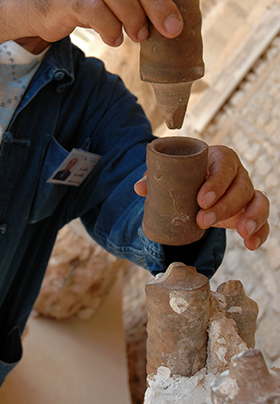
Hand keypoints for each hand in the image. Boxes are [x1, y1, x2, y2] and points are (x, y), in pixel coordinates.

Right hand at [27, 0, 182, 46]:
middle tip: (169, 31)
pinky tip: (113, 39)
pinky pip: (93, 10)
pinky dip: (108, 27)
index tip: (175, 23)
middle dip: (156, 5)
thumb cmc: (83, 1)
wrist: (36, 3)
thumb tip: (169, 20)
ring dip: (132, 17)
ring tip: (137, 37)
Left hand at [134, 145, 269, 250]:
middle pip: (241, 185)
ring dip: (252, 216)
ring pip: (258, 200)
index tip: (201, 200)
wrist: (195, 189)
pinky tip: (251, 245)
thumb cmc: (184, 177)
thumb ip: (155, 178)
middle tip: (202, 220)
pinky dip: (261, 232)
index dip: (216, 182)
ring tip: (241, 233)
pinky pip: (263, 221)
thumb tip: (139, 188)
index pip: (225, 164)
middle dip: (225, 205)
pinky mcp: (250, 211)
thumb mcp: (171, 175)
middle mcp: (237, 174)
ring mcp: (246, 193)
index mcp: (219, 159)